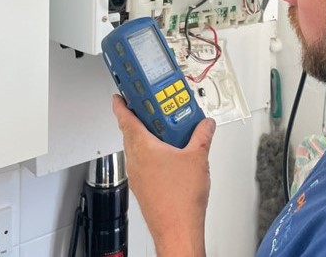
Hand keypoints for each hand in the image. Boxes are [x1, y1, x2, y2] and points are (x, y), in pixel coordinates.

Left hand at [112, 94, 215, 256]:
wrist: (177, 230)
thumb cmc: (180, 199)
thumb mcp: (198, 157)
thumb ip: (202, 135)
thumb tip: (205, 124)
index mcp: (143, 147)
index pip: (125, 119)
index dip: (121, 104)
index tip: (119, 95)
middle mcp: (135, 160)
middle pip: (130, 132)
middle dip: (139, 118)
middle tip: (152, 108)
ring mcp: (136, 175)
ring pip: (136, 148)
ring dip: (147, 137)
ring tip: (168, 131)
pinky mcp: (142, 187)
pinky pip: (143, 162)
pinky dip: (152, 153)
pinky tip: (170, 156)